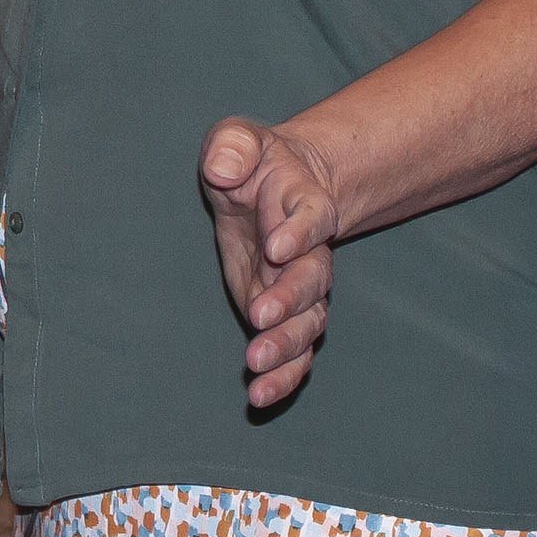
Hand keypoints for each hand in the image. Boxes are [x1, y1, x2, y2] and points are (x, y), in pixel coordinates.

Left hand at [200, 116, 343, 407]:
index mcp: (303, 202)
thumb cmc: (253, 161)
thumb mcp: (237, 140)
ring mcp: (300, 287)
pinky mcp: (284, 314)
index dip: (299, 231)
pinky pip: (295, 351)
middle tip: (260, 317)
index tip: (277, 247)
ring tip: (257, 368)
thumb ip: (232, 146)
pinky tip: (260, 396)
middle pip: (313, 279)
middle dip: (289, 300)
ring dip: (286, 347)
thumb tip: (223, 168)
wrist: (274, 184)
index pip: (311, 216)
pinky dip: (283, 375)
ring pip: (308, 324)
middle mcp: (310, 251)